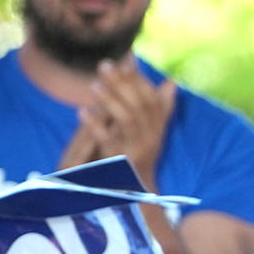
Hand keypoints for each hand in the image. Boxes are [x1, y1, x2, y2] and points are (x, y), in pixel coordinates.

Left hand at [57, 58, 177, 190]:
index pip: (151, 98)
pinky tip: (81, 111)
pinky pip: (108, 140)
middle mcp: (151, 137)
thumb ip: (161, 107)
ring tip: (93, 84)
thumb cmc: (140, 156)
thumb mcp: (152, 131)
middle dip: (122, 83)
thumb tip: (172, 82)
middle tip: (104, 65)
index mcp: (157, 127)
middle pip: (139, 105)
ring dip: (110, 100)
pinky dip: (95, 124)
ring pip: (127, 119)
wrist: (135, 193)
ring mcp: (137, 149)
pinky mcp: (121, 161)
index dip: (139, 79)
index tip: (126, 61)